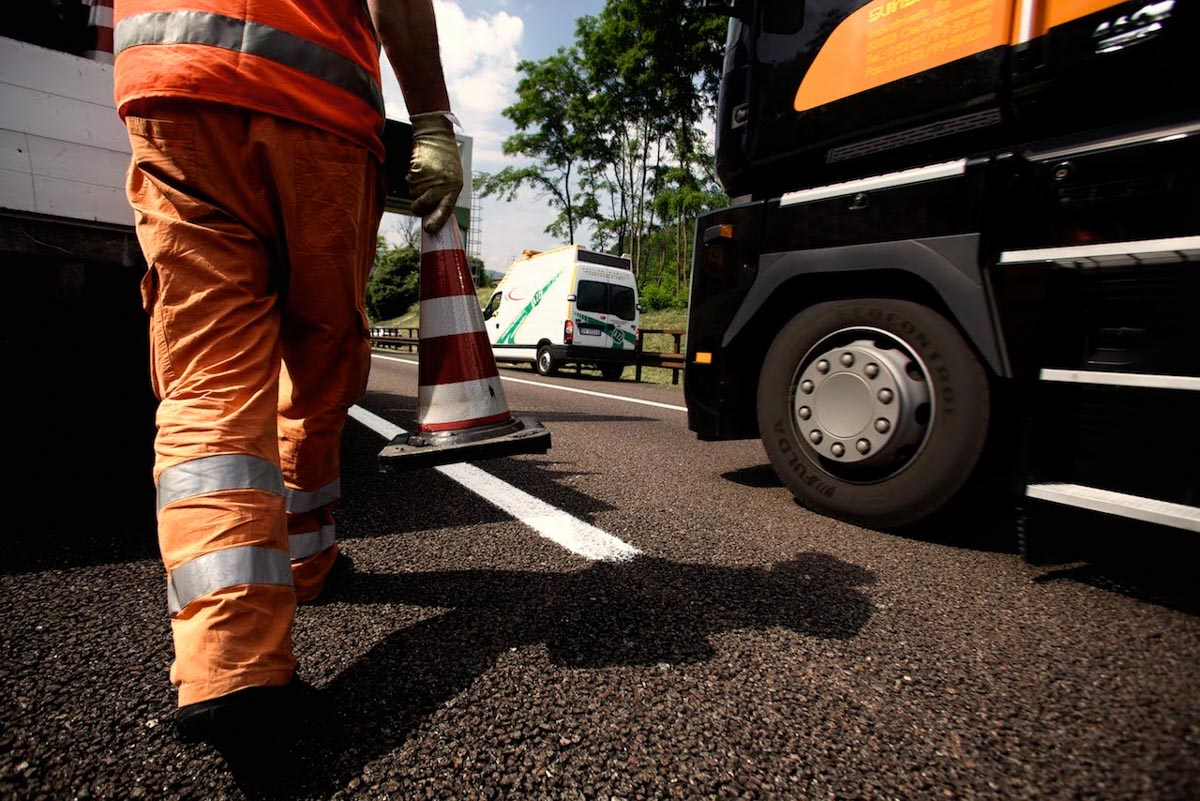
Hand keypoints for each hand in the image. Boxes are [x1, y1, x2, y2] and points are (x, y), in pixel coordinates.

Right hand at [407, 112, 462, 232]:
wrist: (436, 135)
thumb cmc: (444, 160)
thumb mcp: (452, 177)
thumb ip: (445, 195)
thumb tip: (432, 215)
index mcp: (456, 187)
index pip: (446, 209)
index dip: (437, 221)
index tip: (429, 229)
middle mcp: (444, 183)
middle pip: (424, 205)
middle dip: (417, 207)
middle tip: (416, 206)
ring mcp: (431, 177)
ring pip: (414, 194)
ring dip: (415, 189)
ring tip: (424, 176)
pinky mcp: (418, 170)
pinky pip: (409, 182)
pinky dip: (411, 178)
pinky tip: (419, 169)